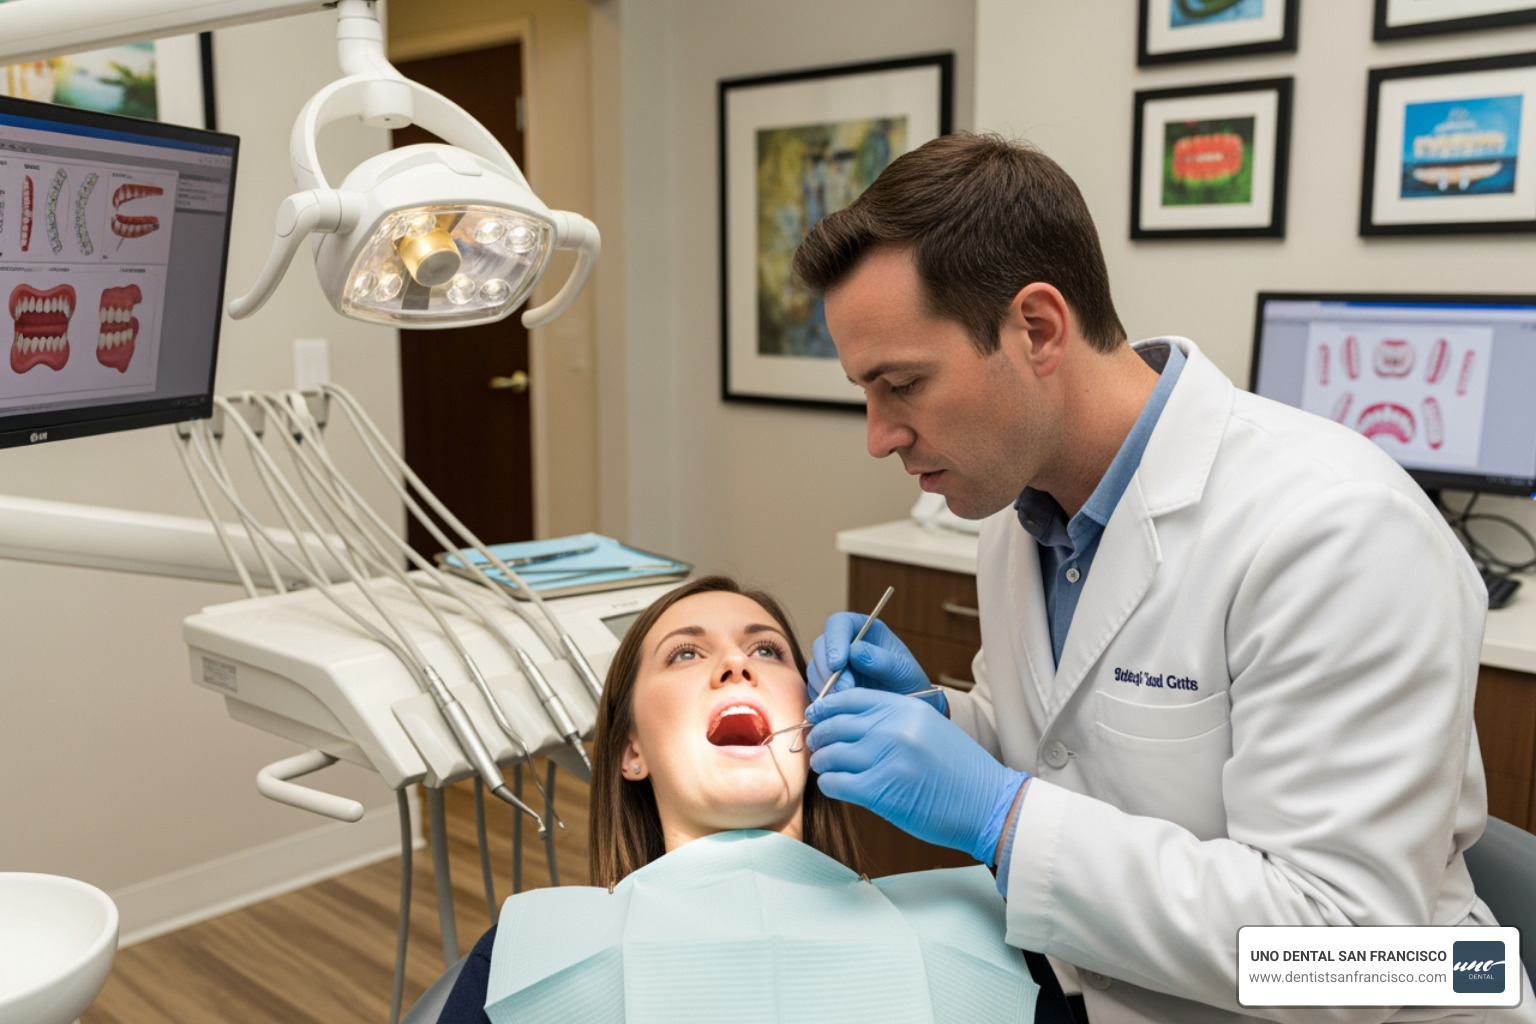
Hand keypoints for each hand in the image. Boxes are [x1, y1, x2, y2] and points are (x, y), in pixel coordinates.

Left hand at [805, 688, 1026, 864]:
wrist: (988, 804)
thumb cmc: (960, 770)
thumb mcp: (929, 727)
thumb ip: (891, 719)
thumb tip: (847, 723)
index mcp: (905, 708)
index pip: (849, 699)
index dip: (825, 707)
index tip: (815, 716)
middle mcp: (892, 728)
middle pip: (834, 725)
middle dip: (820, 736)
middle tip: (817, 745)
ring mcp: (885, 758)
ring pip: (830, 755)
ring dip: (824, 763)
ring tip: (829, 768)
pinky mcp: (879, 791)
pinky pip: (836, 783)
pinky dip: (831, 785)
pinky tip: (838, 786)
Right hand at [808, 612, 944, 712]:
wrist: (906, 708)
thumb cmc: (909, 685)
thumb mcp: (904, 672)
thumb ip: (883, 661)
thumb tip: (856, 651)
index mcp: (863, 629)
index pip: (839, 623)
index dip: (834, 641)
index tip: (838, 663)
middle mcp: (844, 644)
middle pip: (820, 646)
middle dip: (828, 669)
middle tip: (843, 690)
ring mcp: (832, 665)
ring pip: (815, 669)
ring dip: (826, 686)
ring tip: (846, 701)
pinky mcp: (826, 686)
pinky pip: (814, 689)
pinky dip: (824, 699)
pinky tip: (839, 708)